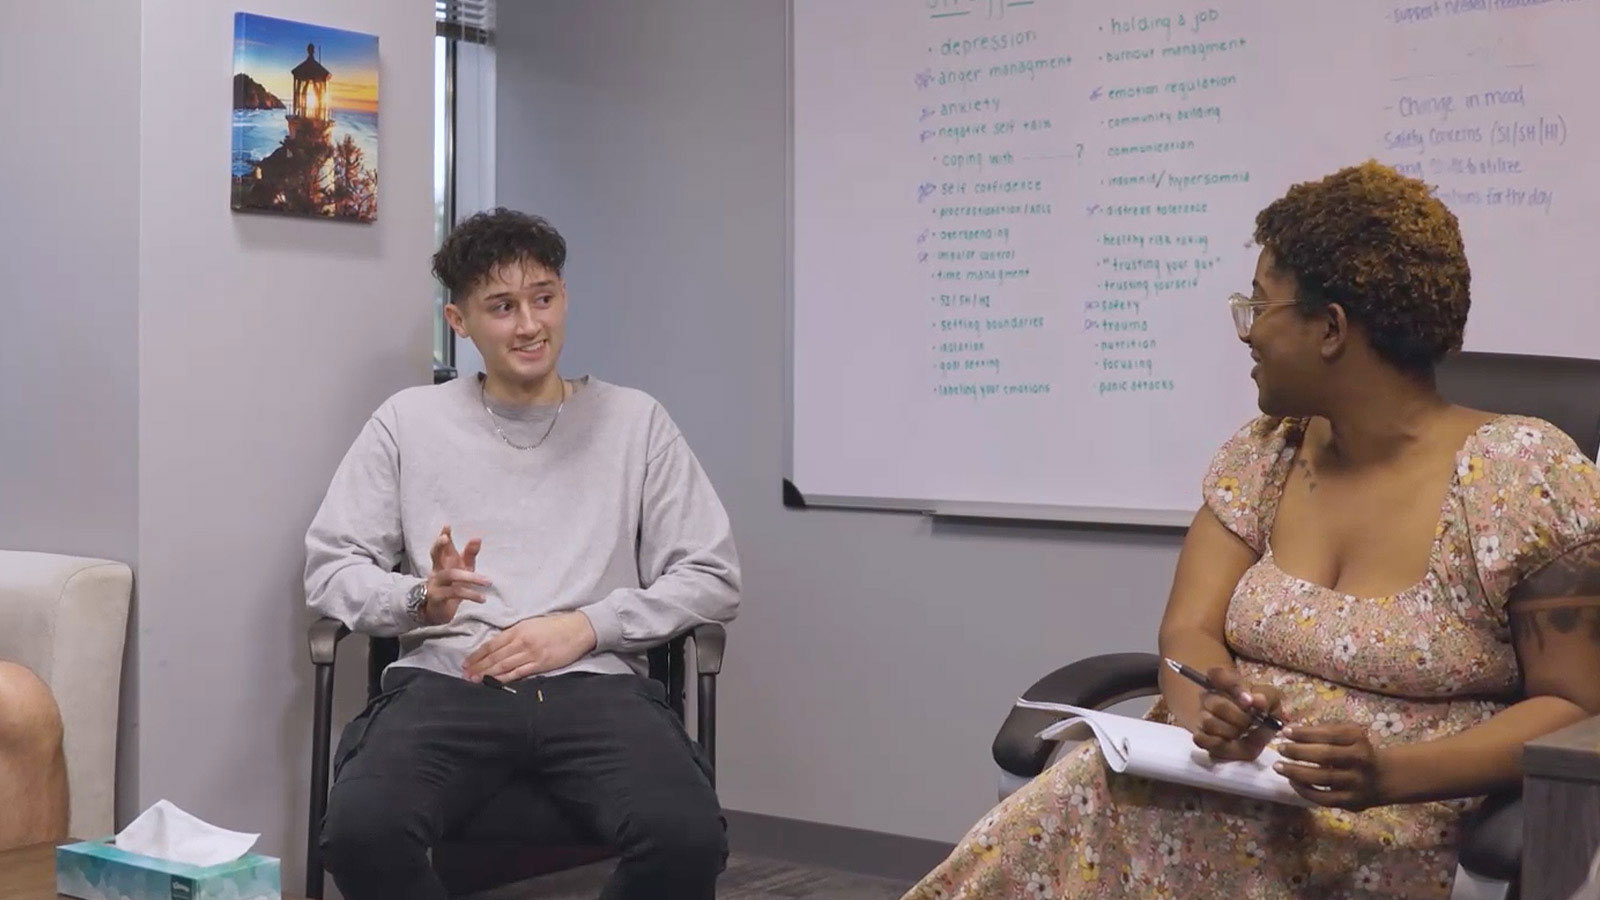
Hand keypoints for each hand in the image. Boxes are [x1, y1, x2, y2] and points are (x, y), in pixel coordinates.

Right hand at [421, 525, 491, 625]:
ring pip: (450, 575)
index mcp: (443, 562)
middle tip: (444, 538)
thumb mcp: (463, 569)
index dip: (444, 536)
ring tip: (488, 582)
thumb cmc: (452, 586)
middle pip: (435, 556)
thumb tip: (477, 538)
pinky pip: (454, 593)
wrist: (438, 612)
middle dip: (439, 546)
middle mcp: (436, 570)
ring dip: (471, 578)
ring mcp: (435, 584)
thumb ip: (470, 555)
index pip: (442, 547)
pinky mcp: (437, 597)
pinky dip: (471, 594)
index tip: (447, 526)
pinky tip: (483, 598)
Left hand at [463, 611, 597, 682]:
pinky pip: (518, 672)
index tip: (466, 662)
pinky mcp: (540, 664)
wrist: (579, 629)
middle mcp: (521, 641)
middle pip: (495, 656)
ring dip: (487, 674)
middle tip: (465, 674)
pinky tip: (494, 682)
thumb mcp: (532, 624)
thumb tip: (498, 646)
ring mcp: (531, 654)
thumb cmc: (556, 625)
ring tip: (474, 680)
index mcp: (518, 629)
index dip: (477, 655)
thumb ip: (515, 634)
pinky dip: (504, 678)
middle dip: (478, 666)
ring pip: (503, 666)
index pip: (492, 644)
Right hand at [1191, 667, 1283, 761]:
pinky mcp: (1200, 736)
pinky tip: (1231, 742)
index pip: (1217, 674)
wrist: (1256, 732)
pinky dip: (1219, 743)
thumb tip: (1257, 700)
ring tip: (1243, 734)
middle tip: (1252, 723)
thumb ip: (1267, 698)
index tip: (1250, 701)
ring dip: (1231, 732)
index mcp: (1224, 682)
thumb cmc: (1262, 711)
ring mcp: (1202, 716)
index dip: (1232, 687)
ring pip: (1209, 722)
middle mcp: (1209, 696)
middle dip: (1239, 718)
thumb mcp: (1273, 701)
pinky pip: (1201, 739)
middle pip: (1217, 704)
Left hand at [1274, 723, 1388, 810]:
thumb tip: (1291, 731)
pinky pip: (1323, 798)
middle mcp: (1360, 760)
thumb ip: (1323, 731)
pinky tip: (1292, 782)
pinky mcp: (1351, 802)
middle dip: (1298, 752)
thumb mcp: (1347, 735)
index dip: (1305, 733)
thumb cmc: (1355, 750)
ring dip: (1296, 772)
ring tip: (1278, 766)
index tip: (1285, 731)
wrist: (1383, 777)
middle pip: (1325, 756)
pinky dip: (1304, 791)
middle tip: (1280, 749)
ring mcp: (1356, 783)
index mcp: (1358, 739)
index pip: (1329, 734)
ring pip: (1322, 778)